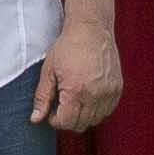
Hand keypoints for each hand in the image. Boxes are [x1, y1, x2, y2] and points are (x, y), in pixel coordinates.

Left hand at [34, 15, 125, 134]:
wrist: (92, 29)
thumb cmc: (68, 47)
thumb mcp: (49, 71)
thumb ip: (42, 97)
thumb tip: (35, 119)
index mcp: (76, 90)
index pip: (66, 123)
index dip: (55, 120)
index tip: (52, 110)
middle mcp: (95, 94)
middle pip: (81, 125)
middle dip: (68, 119)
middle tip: (62, 104)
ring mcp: (109, 92)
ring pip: (95, 120)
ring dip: (83, 116)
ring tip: (75, 99)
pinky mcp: (118, 89)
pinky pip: (107, 111)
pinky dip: (97, 109)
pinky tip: (88, 96)